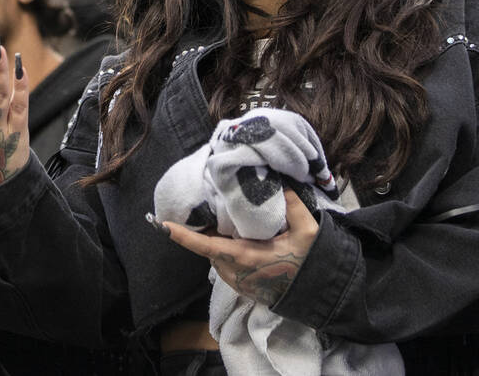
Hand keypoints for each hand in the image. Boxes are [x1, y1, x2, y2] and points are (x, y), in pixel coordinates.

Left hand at [158, 189, 318, 307]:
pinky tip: (236, 239)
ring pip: (215, 257)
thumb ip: (293, 204)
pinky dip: (224, 252)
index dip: (183, 236)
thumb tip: (280, 183)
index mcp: (245, 257)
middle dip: (206, 231)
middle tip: (209, 208)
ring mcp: (237, 282)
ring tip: (224, 221)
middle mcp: (235, 272)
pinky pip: (224, 266)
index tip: (163, 225)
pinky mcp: (242, 287)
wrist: (315, 294)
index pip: (206, 246)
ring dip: (216, 241)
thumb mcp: (307, 231)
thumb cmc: (309, 263)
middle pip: (208, 247)